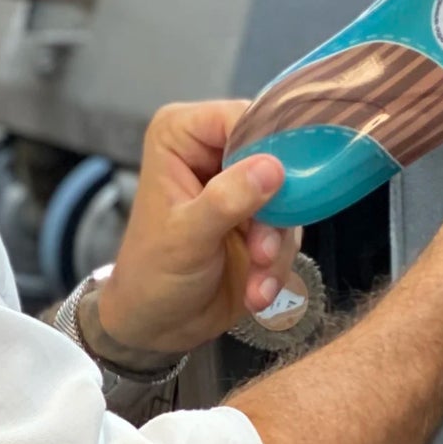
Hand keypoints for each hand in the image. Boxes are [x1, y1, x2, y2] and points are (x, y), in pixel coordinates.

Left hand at [98, 102, 303, 357]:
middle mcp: (213, 150)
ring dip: (275, 245)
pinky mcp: (260, 217)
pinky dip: (277, 264)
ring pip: (288, 197)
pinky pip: (289, 228)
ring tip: (257, 279)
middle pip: (274, 156)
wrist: (157, 326)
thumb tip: (272, 167)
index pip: (240, 117)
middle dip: (275, 211)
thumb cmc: (153, 274)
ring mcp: (239, 184)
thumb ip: (227, 200)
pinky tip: (257, 291)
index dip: (268, 146)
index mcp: (181, 135)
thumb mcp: (186, 237)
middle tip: (262, 250)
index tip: (283, 184)